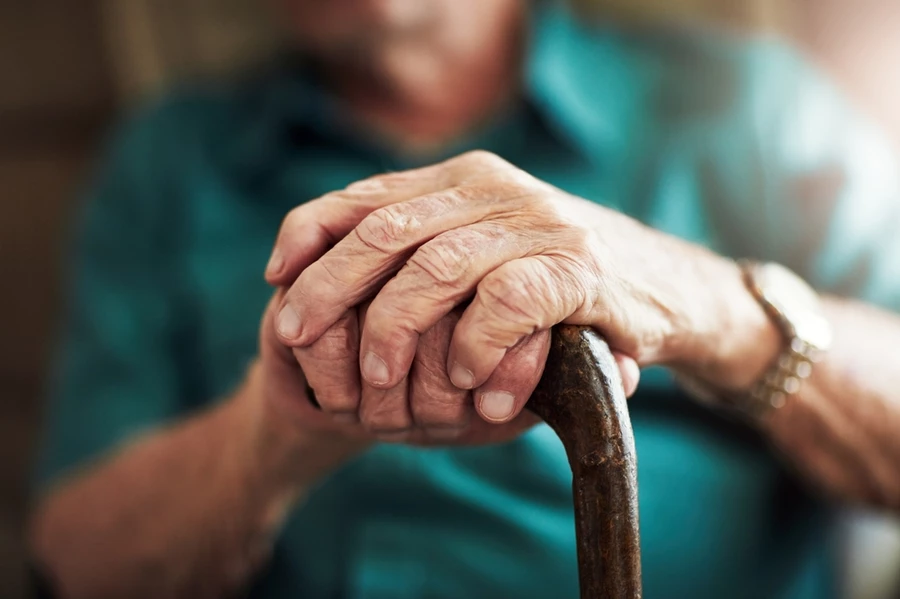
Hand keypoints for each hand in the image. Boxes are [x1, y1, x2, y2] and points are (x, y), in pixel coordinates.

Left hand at [265, 152, 672, 439]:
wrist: (672, 291)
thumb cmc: (560, 285)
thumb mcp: (484, 259)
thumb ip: (422, 255)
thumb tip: (319, 270)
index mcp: (466, 180)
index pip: (367, 195)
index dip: (311, 233)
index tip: (278, 279)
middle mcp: (497, 190)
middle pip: (386, 230)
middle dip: (329, 287)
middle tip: (296, 337)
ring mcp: (541, 223)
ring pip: (437, 266)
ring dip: (396, 330)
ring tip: (379, 383)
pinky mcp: (581, 267)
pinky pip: (505, 302)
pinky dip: (475, 348)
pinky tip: (467, 386)